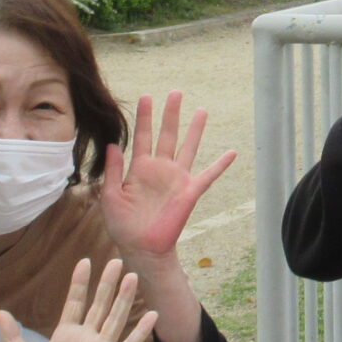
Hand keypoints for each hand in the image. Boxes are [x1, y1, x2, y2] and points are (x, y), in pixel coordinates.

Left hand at [0, 258, 157, 341]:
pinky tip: (152, 314)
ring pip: (115, 318)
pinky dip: (141, 330)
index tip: (84, 262)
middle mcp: (86, 338)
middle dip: (107, 284)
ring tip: (132, 276)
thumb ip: (11, 337)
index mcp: (65, 335)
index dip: (79, 284)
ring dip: (124, 298)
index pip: (74, 303)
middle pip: (99, 305)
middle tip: (116, 260)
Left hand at [99, 92, 237, 265]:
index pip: (142, 137)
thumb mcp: (110, 196)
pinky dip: (220, 164)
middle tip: (175, 93)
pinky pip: (208, 175)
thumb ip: (113, 170)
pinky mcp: (189, 192)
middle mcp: (160, 169)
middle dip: (171, 114)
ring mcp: (176, 179)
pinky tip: (231, 152)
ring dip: (195, 130)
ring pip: (188, 147)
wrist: (141, 248)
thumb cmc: (122, 226)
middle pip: (167, 135)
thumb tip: (113, 144)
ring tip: (201, 110)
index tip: (147, 96)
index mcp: (139, 168)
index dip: (145, 117)